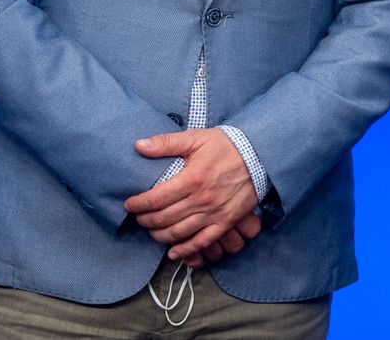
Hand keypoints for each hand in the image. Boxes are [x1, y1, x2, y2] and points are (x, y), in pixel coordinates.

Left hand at [125, 128, 258, 260]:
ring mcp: (215, 213)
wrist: (260, 155)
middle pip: (164, 218)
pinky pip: (203, 241)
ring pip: (179, 232)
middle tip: (138, 217)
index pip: (155, 198)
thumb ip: (166, 142)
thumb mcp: (196, 138)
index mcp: (192, 179)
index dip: (138, 204)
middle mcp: (202, 199)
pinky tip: (173, 252)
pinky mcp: (226, 221)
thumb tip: (139, 146)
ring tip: (151, 230)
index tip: (130, 204)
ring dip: (160, 235)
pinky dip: (186, 250)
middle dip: (145, 220)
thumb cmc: (226, 146)